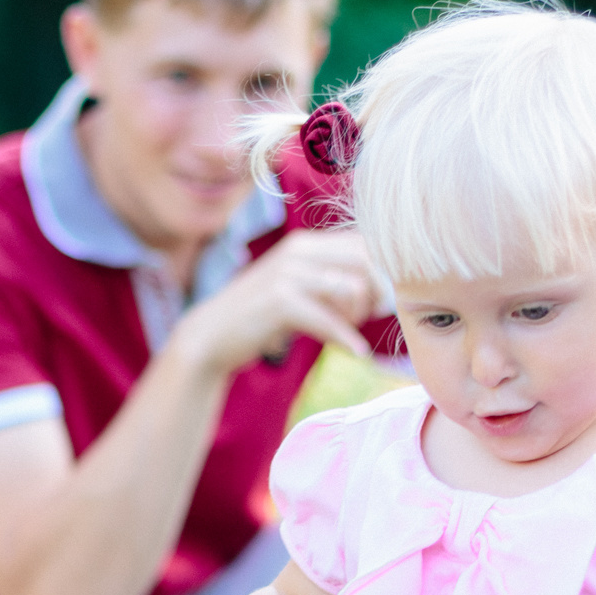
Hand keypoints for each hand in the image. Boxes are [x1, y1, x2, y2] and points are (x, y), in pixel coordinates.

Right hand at [174, 230, 379, 374]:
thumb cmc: (263, 316)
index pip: (363, 243)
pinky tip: (356, 351)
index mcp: (305, 244)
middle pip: (365, 261)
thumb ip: (332, 281)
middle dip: (378, 291)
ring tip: (348, 332)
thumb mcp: (299, 289)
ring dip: (358, 316)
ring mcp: (288, 274)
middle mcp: (298, 251)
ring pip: (352, 288)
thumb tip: (382, 290)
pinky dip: (347, 338)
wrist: (213, 335)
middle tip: (371, 316)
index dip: (383, 272)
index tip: (380, 301)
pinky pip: (330, 319)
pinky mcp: (280, 302)